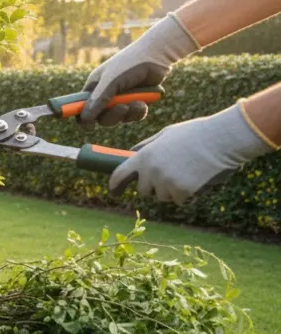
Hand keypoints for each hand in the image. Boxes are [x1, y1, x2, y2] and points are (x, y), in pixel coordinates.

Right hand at [81, 15, 197, 129]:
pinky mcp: (135, 102)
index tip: (89, 127)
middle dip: (112, 116)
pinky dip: (138, 112)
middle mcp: (105, 94)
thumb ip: (98, 100)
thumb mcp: (111, 81)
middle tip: (122, 108)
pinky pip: (132, 117)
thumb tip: (85, 118)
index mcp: (94, 87)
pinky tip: (143, 103)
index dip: (83, 118)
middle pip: (100, 118)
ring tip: (137, 102)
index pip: (81, 107)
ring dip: (127, 113)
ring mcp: (120, 99)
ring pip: (117, 119)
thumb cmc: (129, 64)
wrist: (157, 55)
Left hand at [109, 104, 274, 203]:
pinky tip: (196, 178)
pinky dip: (187, 193)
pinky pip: (179, 200)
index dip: (115, 185)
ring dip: (171, 190)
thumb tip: (131, 153)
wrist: (221, 139)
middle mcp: (151, 172)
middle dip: (153, 186)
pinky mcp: (182, 192)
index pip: (119, 175)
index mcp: (143, 156)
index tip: (114, 192)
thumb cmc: (194, 133)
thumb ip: (146, 146)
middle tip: (169, 174)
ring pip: (162, 196)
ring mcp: (166, 183)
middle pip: (143, 190)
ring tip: (187, 171)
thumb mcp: (165, 134)